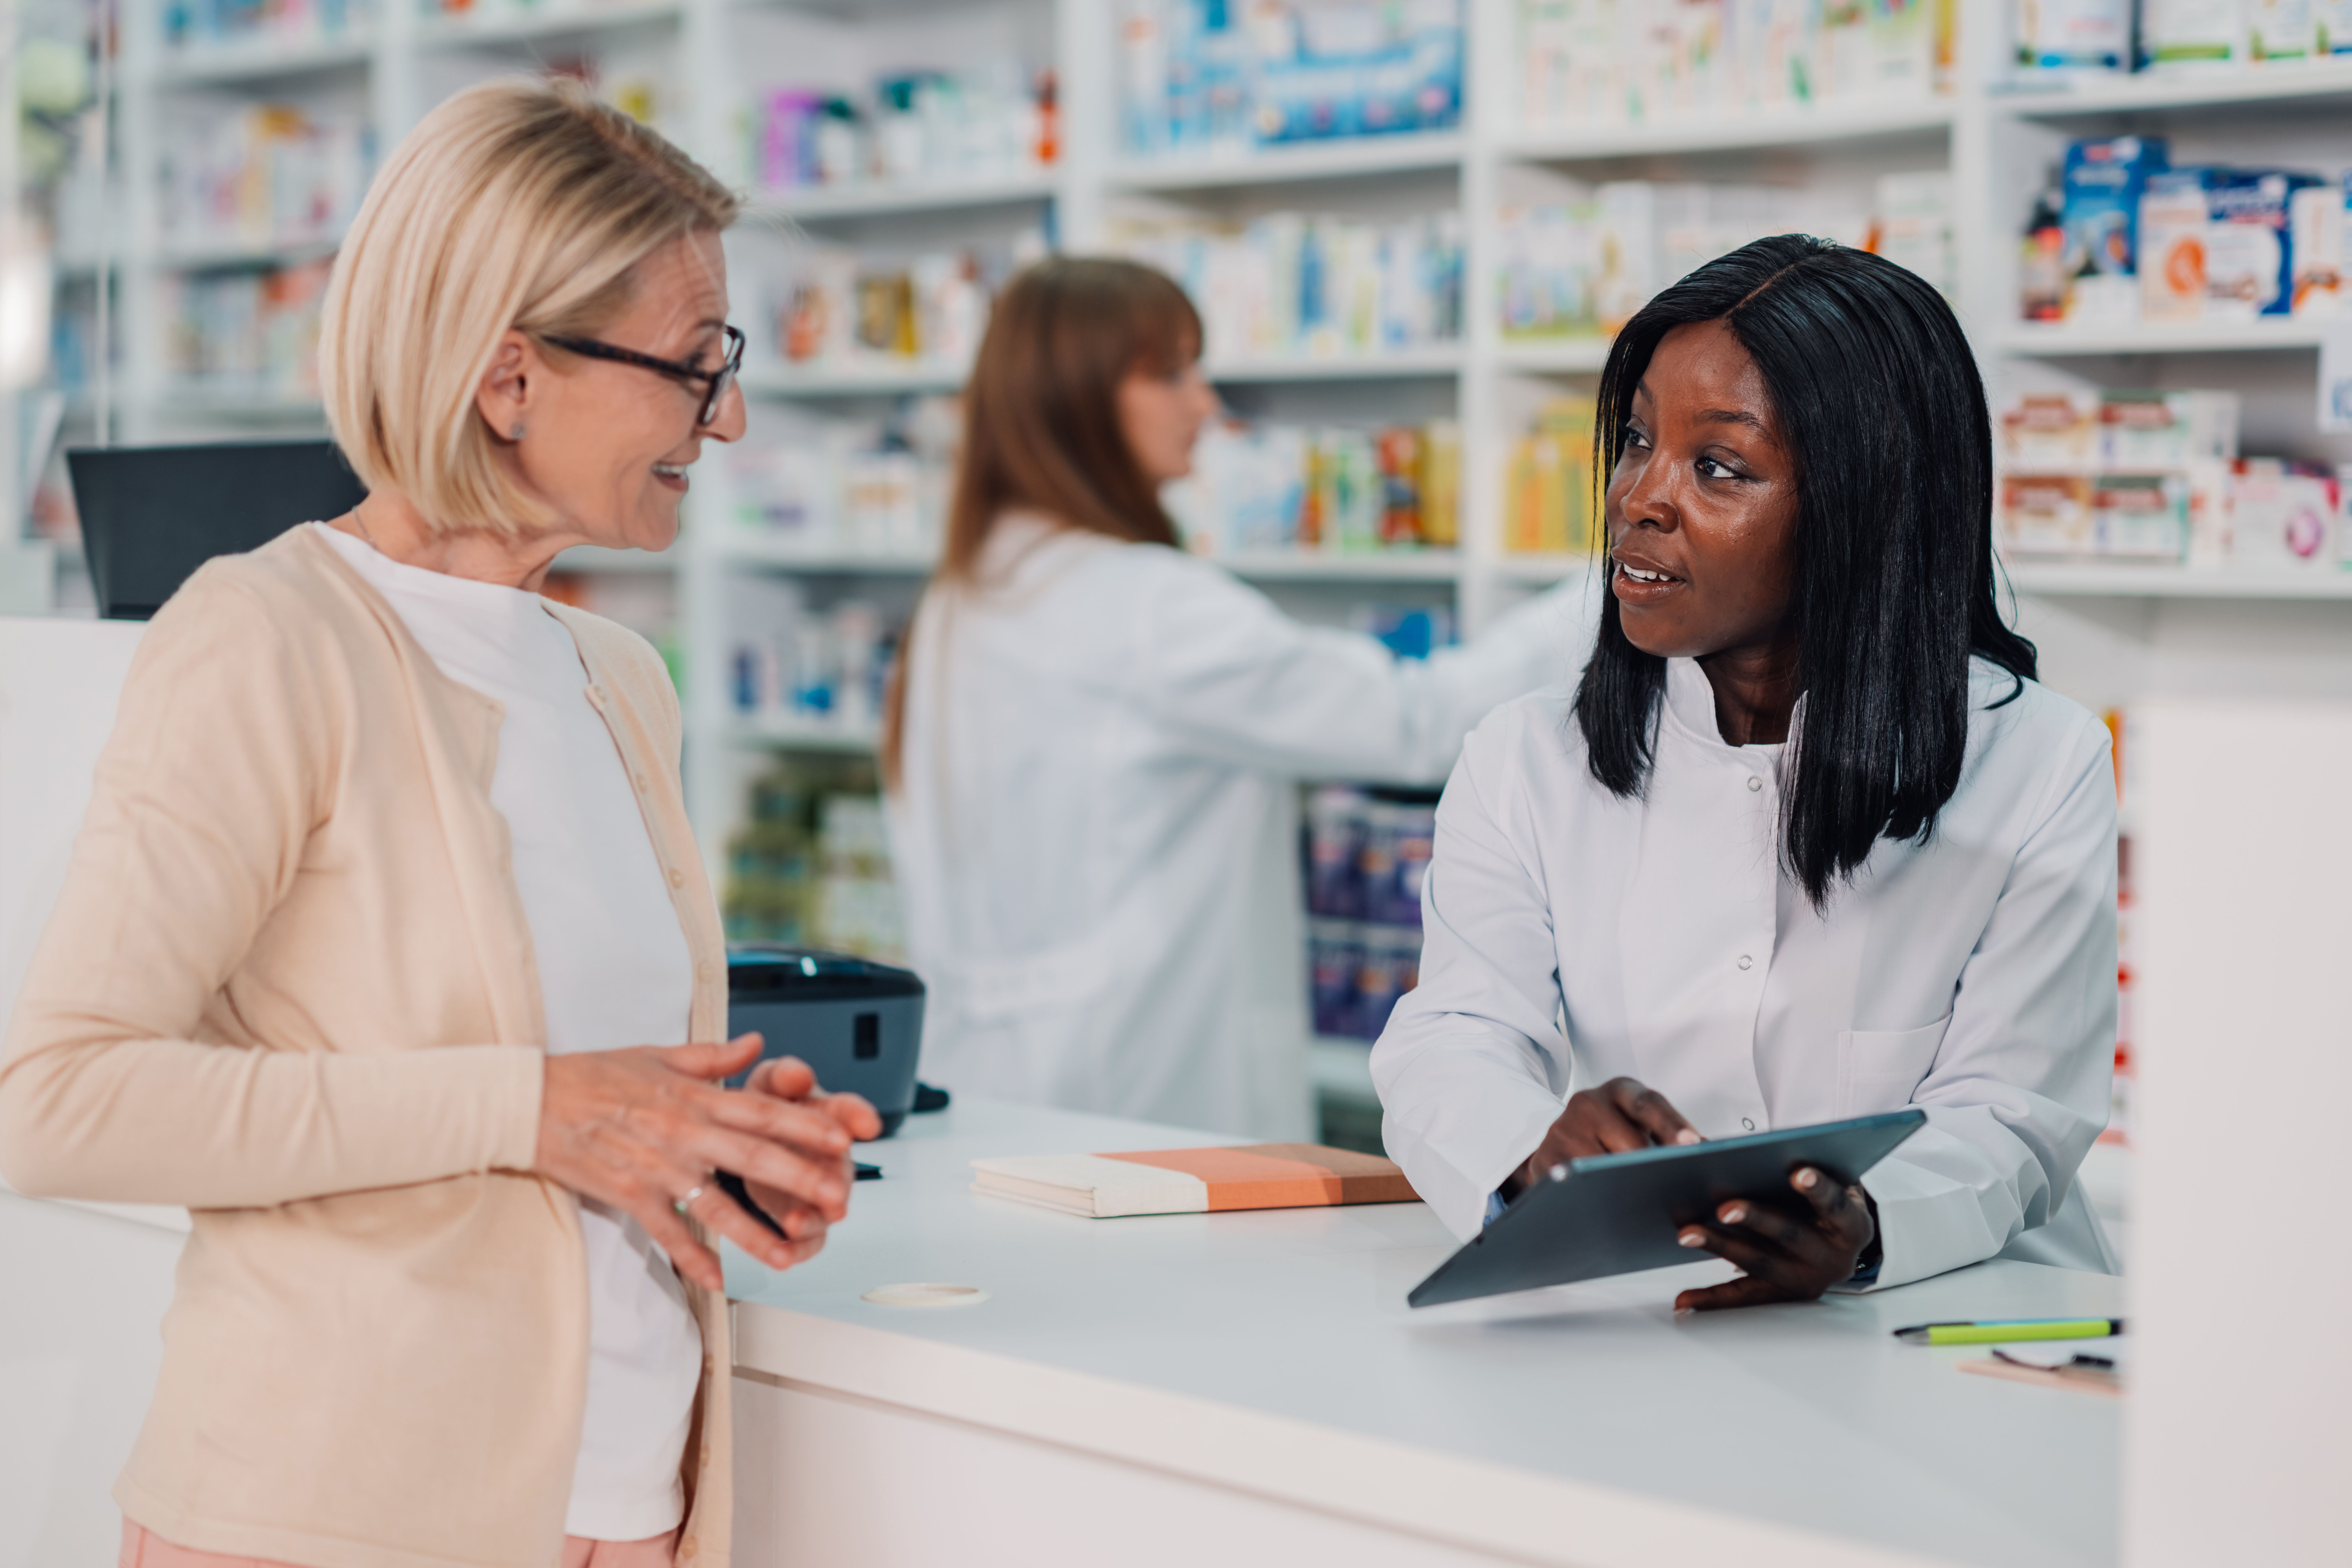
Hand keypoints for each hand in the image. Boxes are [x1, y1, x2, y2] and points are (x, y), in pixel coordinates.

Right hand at [533, 1033, 854, 1291]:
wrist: (532, 1101)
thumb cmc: (593, 1077)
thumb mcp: (657, 1055)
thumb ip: (712, 1055)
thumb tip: (756, 1044)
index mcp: (693, 1096)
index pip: (763, 1111)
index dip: (806, 1126)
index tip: (842, 1139)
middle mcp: (682, 1132)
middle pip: (753, 1157)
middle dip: (800, 1179)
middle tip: (839, 1198)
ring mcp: (656, 1167)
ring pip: (716, 1204)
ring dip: (755, 1233)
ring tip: (789, 1254)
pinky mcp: (627, 1194)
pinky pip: (666, 1231)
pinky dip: (691, 1256)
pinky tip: (717, 1278)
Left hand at [736, 1054, 881, 1263]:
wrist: (754, 1139)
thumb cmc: (772, 1108)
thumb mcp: (770, 1084)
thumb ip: (783, 1077)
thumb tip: (796, 1073)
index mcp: (828, 1116)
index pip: (848, 1112)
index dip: (859, 1117)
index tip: (866, 1124)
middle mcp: (832, 1157)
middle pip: (843, 1171)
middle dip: (837, 1184)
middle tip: (833, 1193)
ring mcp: (822, 1191)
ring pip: (827, 1210)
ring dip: (812, 1219)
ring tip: (793, 1224)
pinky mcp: (805, 1219)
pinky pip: (808, 1240)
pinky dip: (796, 1249)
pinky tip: (781, 1254)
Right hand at [1506, 1076, 1700, 1197]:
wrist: (1560, 1143)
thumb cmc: (1614, 1135)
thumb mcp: (1641, 1125)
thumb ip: (1673, 1137)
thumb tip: (1717, 1156)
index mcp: (1621, 1091)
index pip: (1649, 1104)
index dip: (1672, 1124)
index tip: (1693, 1143)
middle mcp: (1589, 1103)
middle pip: (1628, 1140)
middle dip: (1652, 1167)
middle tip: (1676, 1188)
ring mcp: (1563, 1130)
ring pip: (1601, 1166)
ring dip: (1623, 1188)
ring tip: (1648, 1209)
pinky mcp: (1545, 1159)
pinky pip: (1574, 1184)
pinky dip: (1593, 1199)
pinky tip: (1611, 1216)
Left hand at [1671, 1166, 1877, 1311]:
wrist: (1842, 1243)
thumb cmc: (1828, 1202)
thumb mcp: (1831, 1184)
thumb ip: (1804, 1170)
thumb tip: (1744, 1150)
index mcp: (1851, 1225)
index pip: (1836, 1204)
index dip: (1819, 1189)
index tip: (1799, 1173)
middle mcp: (1833, 1258)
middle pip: (1790, 1234)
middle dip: (1756, 1219)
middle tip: (1724, 1208)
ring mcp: (1806, 1279)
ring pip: (1759, 1262)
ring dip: (1720, 1246)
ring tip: (1687, 1234)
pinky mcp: (1781, 1295)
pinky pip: (1744, 1295)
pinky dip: (1711, 1297)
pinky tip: (1683, 1299)